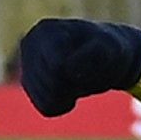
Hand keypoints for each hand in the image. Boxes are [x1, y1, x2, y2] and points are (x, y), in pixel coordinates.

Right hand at [19, 18, 140, 116]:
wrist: (110, 57)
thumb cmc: (111, 50)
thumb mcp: (113, 49)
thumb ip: (94, 54)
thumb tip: (64, 68)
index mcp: (46, 31)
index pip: (57, 68)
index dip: (80, 71)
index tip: (94, 58)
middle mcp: (30, 45)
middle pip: (51, 86)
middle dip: (75, 84)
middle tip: (90, 70)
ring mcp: (27, 65)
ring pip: (48, 99)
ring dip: (71, 94)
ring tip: (81, 76)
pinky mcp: (31, 85)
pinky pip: (48, 108)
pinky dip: (64, 103)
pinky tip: (72, 86)